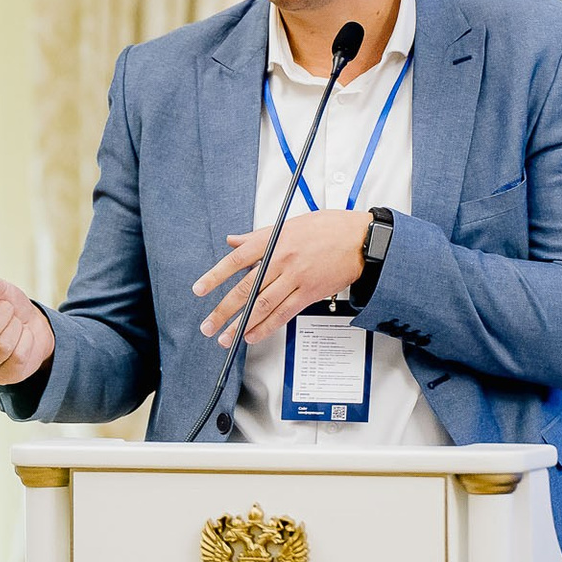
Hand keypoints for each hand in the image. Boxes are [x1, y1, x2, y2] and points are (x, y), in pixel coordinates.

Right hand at [0, 263, 54, 384]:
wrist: (34, 326)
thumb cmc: (9, 308)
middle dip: (5, 315)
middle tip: (9, 310)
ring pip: (3, 347)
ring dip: (17, 328)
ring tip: (16, 325)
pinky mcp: (4, 378)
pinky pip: (18, 357)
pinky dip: (27, 342)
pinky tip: (24, 339)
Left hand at [191, 209, 371, 346]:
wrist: (361, 240)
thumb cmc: (328, 228)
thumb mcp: (289, 224)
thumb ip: (258, 236)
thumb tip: (233, 241)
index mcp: (274, 240)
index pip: (237, 260)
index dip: (216, 276)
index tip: (200, 289)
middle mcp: (282, 259)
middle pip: (247, 289)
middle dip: (224, 309)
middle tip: (209, 324)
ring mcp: (296, 278)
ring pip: (262, 305)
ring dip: (241, 324)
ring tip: (225, 337)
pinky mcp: (310, 293)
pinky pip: (284, 314)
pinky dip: (266, 327)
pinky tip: (252, 335)